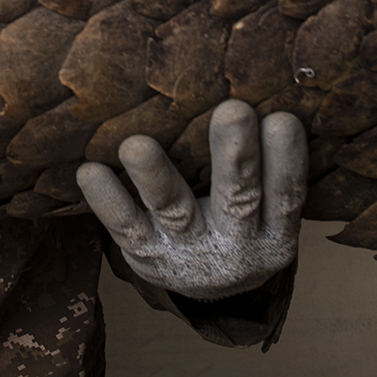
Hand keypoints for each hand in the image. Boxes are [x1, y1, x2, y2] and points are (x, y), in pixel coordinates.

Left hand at [77, 99, 305, 300]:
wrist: (207, 287)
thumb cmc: (237, 223)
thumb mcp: (266, 212)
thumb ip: (267, 169)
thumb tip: (267, 89)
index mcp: (274, 234)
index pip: (286, 196)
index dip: (286, 161)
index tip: (284, 118)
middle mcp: (236, 248)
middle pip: (238, 199)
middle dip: (236, 155)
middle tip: (233, 110)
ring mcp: (189, 254)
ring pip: (173, 211)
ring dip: (155, 176)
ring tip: (136, 146)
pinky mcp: (147, 256)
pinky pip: (126, 227)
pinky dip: (107, 200)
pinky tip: (90, 171)